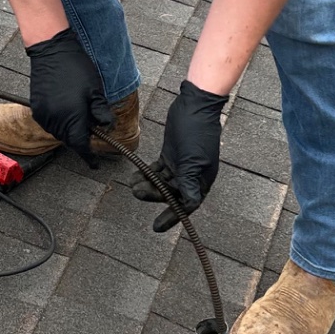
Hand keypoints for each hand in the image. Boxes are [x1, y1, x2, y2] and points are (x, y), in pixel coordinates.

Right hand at [26, 28, 112, 164]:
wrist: (52, 50)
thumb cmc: (76, 67)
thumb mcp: (96, 90)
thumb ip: (101, 113)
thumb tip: (105, 128)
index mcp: (71, 117)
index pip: (80, 145)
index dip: (89, 157)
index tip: (95, 164)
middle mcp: (54, 119)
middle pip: (69, 140)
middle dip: (81, 140)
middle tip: (93, 129)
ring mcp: (43, 114)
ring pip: (59, 133)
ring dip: (70, 131)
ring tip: (80, 116)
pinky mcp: (36, 107)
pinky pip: (50, 123)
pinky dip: (60, 123)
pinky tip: (67, 111)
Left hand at [133, 80, 225, 229]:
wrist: (194, 106)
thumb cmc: (197, 132)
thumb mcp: (193, 160)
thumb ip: (189, 183)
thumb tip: (189, 205)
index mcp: (202, 181)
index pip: (187, 206)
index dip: (172, 217)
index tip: (156, 227)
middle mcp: (192, 176)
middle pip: (171, 194)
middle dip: (153, 195)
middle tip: (137, 192)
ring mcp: (181, 166)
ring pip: (162, 183)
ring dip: (147, 185)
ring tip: (133, 183)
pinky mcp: (171, 156)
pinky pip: (157, 170)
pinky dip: (147, 174)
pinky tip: (135, 175)